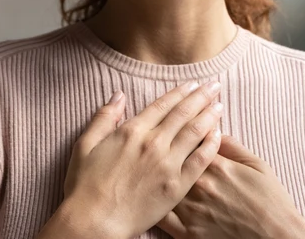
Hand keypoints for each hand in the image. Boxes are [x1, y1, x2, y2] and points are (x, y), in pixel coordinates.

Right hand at [60, 81, 223, 238]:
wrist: (94, 221)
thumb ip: (104, 117)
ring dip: (209, 116)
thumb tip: (119, 95)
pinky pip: (200, 160)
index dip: (180, 92)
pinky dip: (211, 145)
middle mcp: (153, 143)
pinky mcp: (177, 186)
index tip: (193, 83)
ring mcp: (167, 164)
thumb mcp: (85, 145)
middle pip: (184, 113)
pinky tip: (218, 135)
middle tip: (215, 86)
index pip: (163, 105)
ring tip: (220, 104)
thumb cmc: (85, 186)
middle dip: (202, 96)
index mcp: (132, 131)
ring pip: (195, 132)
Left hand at [157, 135, 304, 238]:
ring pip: (161, 185)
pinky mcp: (187, 232)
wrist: (276, 237)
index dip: (180, 128)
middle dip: (161, 147)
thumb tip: (214, 132)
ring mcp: (191, 209)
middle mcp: (199, 184)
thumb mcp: (258, 165)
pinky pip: (160, 217)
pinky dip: (151, 206)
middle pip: (170, 158)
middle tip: (156, 142)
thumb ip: (234, 147)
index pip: (188, 137)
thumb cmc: (271, 201)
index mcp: (217, 165)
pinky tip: (146, 198)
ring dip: (152, 173)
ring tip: (146, 166)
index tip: (175, 123)